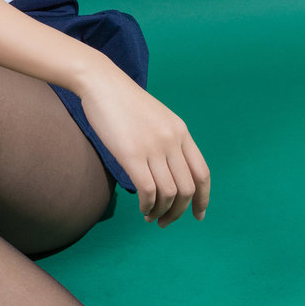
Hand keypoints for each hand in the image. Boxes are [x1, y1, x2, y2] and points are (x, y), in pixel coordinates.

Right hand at [75, 58, 209, 226]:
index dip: (203, 199)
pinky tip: (142, 208)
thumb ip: (167, 141)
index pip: (202, 173)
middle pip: (188, 188)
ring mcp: (153, 147)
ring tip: (150, 217)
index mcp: (181, 132)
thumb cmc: (123, 102)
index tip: (198, 215)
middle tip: (165, 222)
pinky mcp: (131, 154)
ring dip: (161, 212)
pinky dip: (148, 205)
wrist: (101, 83)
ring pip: (169, 193)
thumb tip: (169, 172)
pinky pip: (148, 190)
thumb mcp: (156, 118)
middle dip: (179, 212)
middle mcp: (172, 141)